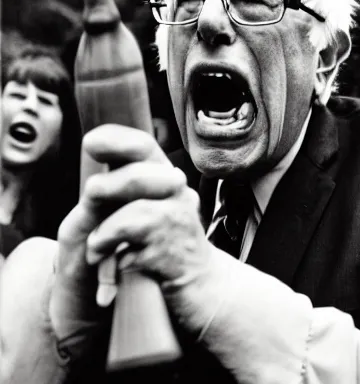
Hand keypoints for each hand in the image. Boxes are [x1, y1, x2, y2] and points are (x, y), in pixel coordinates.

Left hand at [51, 123, 223, 348]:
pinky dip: (113, 258)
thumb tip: (98, 173)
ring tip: (97, 248)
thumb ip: (133, 189)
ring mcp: (179, 222)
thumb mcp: (153, 209)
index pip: (144, 147)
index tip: (91, 142)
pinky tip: (116, 265)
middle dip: (106, 188)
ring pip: (135, 213)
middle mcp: (178, 194)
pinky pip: (134, 251)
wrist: (202, 287)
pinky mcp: (174, 253)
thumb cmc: (168, 246)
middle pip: (139, 175)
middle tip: (89, 199)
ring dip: (106, 233)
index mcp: (166, 179)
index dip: (117, 140)